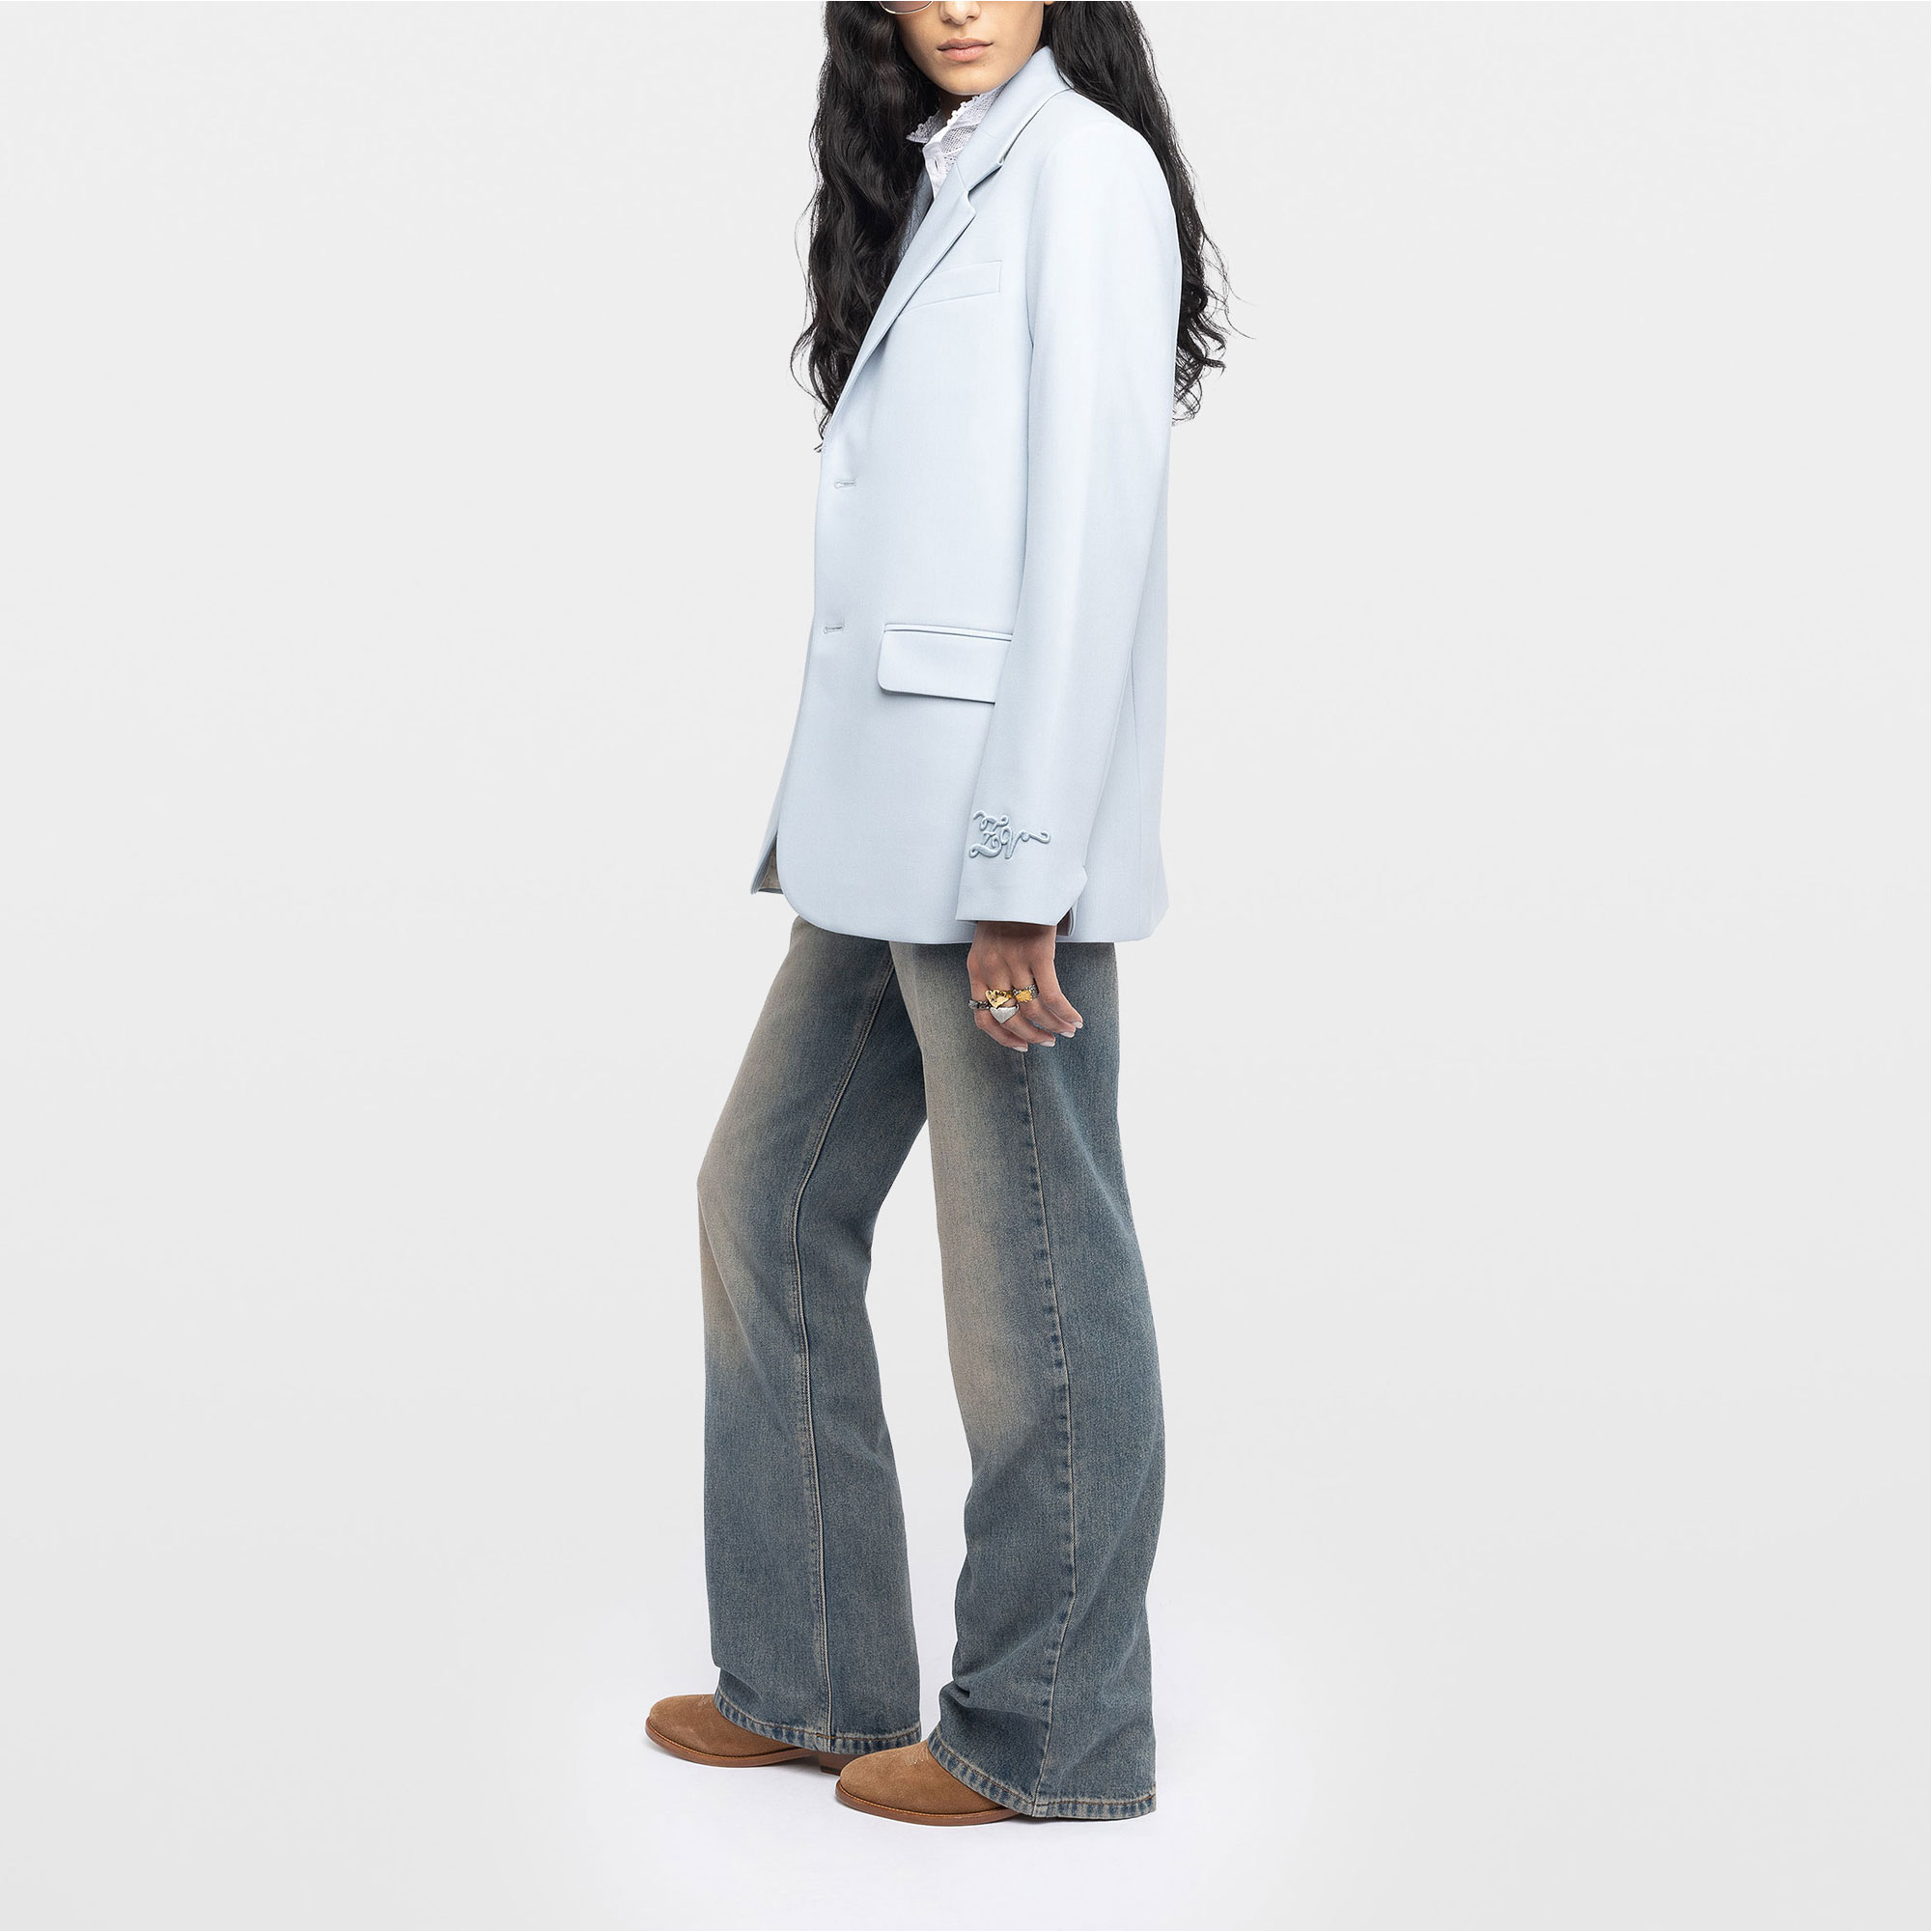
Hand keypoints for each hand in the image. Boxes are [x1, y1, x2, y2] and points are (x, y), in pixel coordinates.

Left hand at [968, 920, 1082, 1051]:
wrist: (1019, 882)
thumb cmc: (1007, 915)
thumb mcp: (988, 945)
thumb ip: (993, 973)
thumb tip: (1011, 1005)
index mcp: (976, 969)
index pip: (983, 1017)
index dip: (1002, 1037)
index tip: (1020, 1046)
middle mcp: (992, 969)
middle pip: (1010, 1018)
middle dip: (1032, 1036)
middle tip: (1049, 1041)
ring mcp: (1014, 961)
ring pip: (1033, 1009)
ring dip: (1053, 1026)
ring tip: (1067, 1031)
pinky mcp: (1038, 954)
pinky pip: (1052, 995)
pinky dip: (1065, 1013)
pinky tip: (1076, 1019)